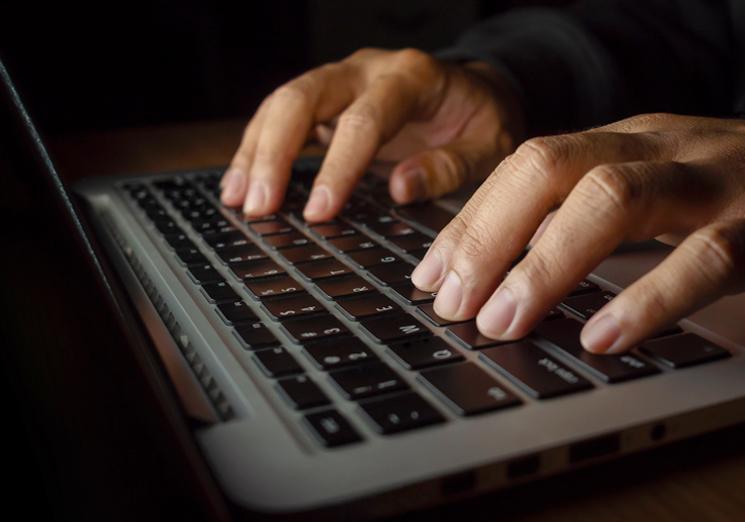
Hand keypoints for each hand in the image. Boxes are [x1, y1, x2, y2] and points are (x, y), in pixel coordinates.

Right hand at [220, 48, 522, 220]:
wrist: (477, 94)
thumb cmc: (483, 122)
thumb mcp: (489, 147)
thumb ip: (450, 167)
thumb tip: (400, 188)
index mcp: (412, 78)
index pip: (365, 119)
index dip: (339, 166)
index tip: (320, 212)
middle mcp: (368, 71)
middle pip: (305, 97)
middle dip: (276, 153)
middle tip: (260, 206)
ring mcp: (342, 81)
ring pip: (283, 103)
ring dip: (256, 152)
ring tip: (239, 201)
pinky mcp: (326, 101)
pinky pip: (282, 118)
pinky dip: (258, 150)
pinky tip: (241, 185)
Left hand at [410, 114, 744, 352]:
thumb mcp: (663, 184)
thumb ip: (595, 212)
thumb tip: (509, 266)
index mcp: (631, 139)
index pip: (530, 164)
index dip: (472, 219)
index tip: (430, 275)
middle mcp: (665, 148)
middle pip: (554, 167)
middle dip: (489, 235)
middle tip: (451, 302)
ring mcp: (720, 183)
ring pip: (616, 200)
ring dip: (546, 263)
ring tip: (502, 320)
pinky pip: (703, 259)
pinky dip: (647, 298)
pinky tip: (603, 336)